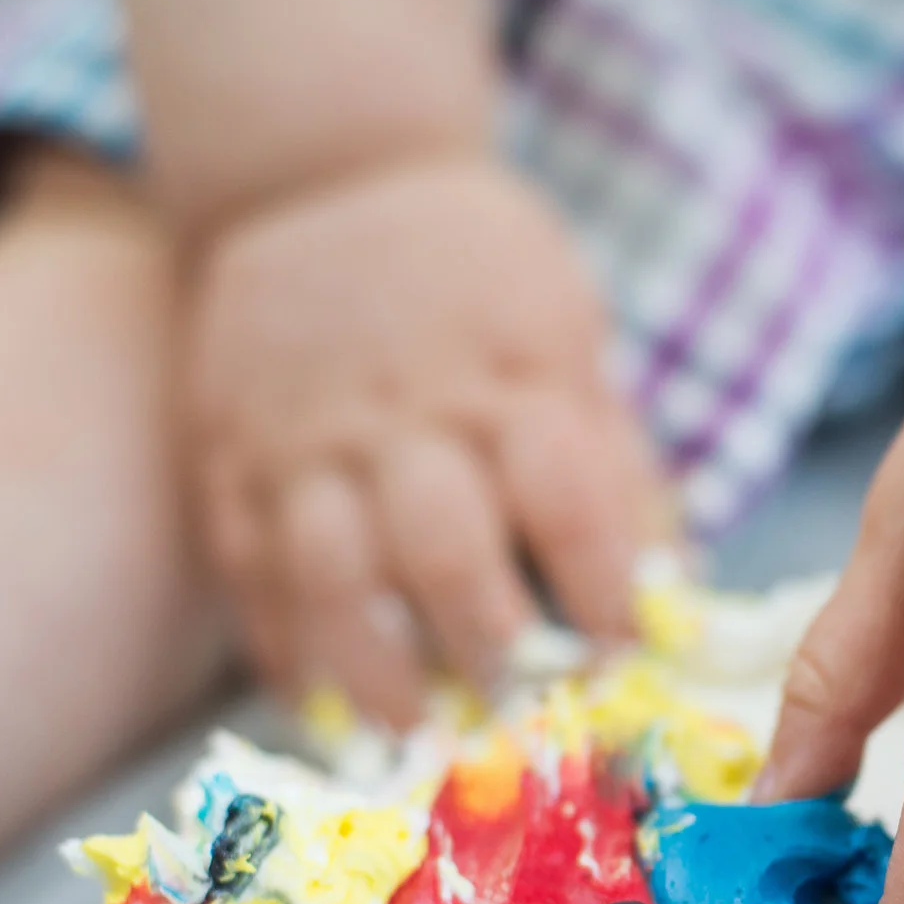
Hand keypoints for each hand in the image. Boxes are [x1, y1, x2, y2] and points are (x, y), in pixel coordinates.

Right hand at [183, 151, 670, 720]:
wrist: (327, 172)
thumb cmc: (481, 273)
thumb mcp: (571, 335)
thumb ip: (614, 463)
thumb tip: (674, 594)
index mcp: (514, 376)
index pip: (566, 497)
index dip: (599, 588)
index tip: (620, 656)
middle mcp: (407, 412)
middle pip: (445, 548)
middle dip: (487, 642)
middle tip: (516, 705)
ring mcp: (306, 437)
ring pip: (334, 575)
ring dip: (376, 669)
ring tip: (414, 731)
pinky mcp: (229, 453)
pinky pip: (249, 567)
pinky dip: (283, 647)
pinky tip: (321, 706)